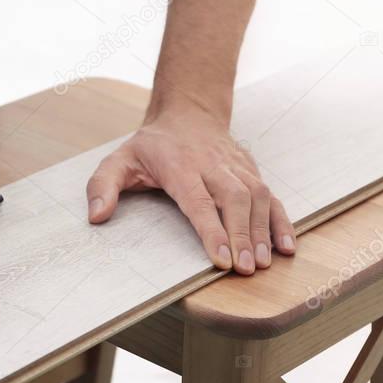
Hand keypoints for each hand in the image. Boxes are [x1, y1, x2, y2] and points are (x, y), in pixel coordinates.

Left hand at [85, 103, 295, 273]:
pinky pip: (271, 196)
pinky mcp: (251, 172)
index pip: (198, 200)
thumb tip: (96, 215)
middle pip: (233, 198)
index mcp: (179, 165)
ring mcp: (235, 167)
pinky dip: (281, 221)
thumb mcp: (118, 159)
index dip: (211, 229)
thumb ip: (102, 186)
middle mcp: (212, 165)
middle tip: (246, 269)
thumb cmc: (151, 146)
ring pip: (256, 196)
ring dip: (262, 230)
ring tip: (263, 264)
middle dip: (241, 234)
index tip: (220, 258)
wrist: (187, 113)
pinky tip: (286, 247)